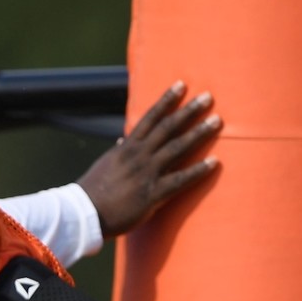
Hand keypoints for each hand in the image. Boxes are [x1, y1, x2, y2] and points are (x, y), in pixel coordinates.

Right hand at [77, 80, 220, 237]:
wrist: (84, 215)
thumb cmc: (93, 192)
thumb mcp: (105, 165)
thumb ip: (119, 152)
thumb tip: (123, 140)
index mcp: (127, 148)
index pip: (150, 117)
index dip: (167, 100)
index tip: (182, 85)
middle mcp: (138, 156)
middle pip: (168, 128)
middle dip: (189, 111)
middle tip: (209, 97)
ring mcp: (146, 174)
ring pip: (177, 148)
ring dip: (199, 133)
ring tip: (217, 121)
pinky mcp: (152, 194)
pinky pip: (180, 180)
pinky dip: (198, 171)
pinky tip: (214, 162)